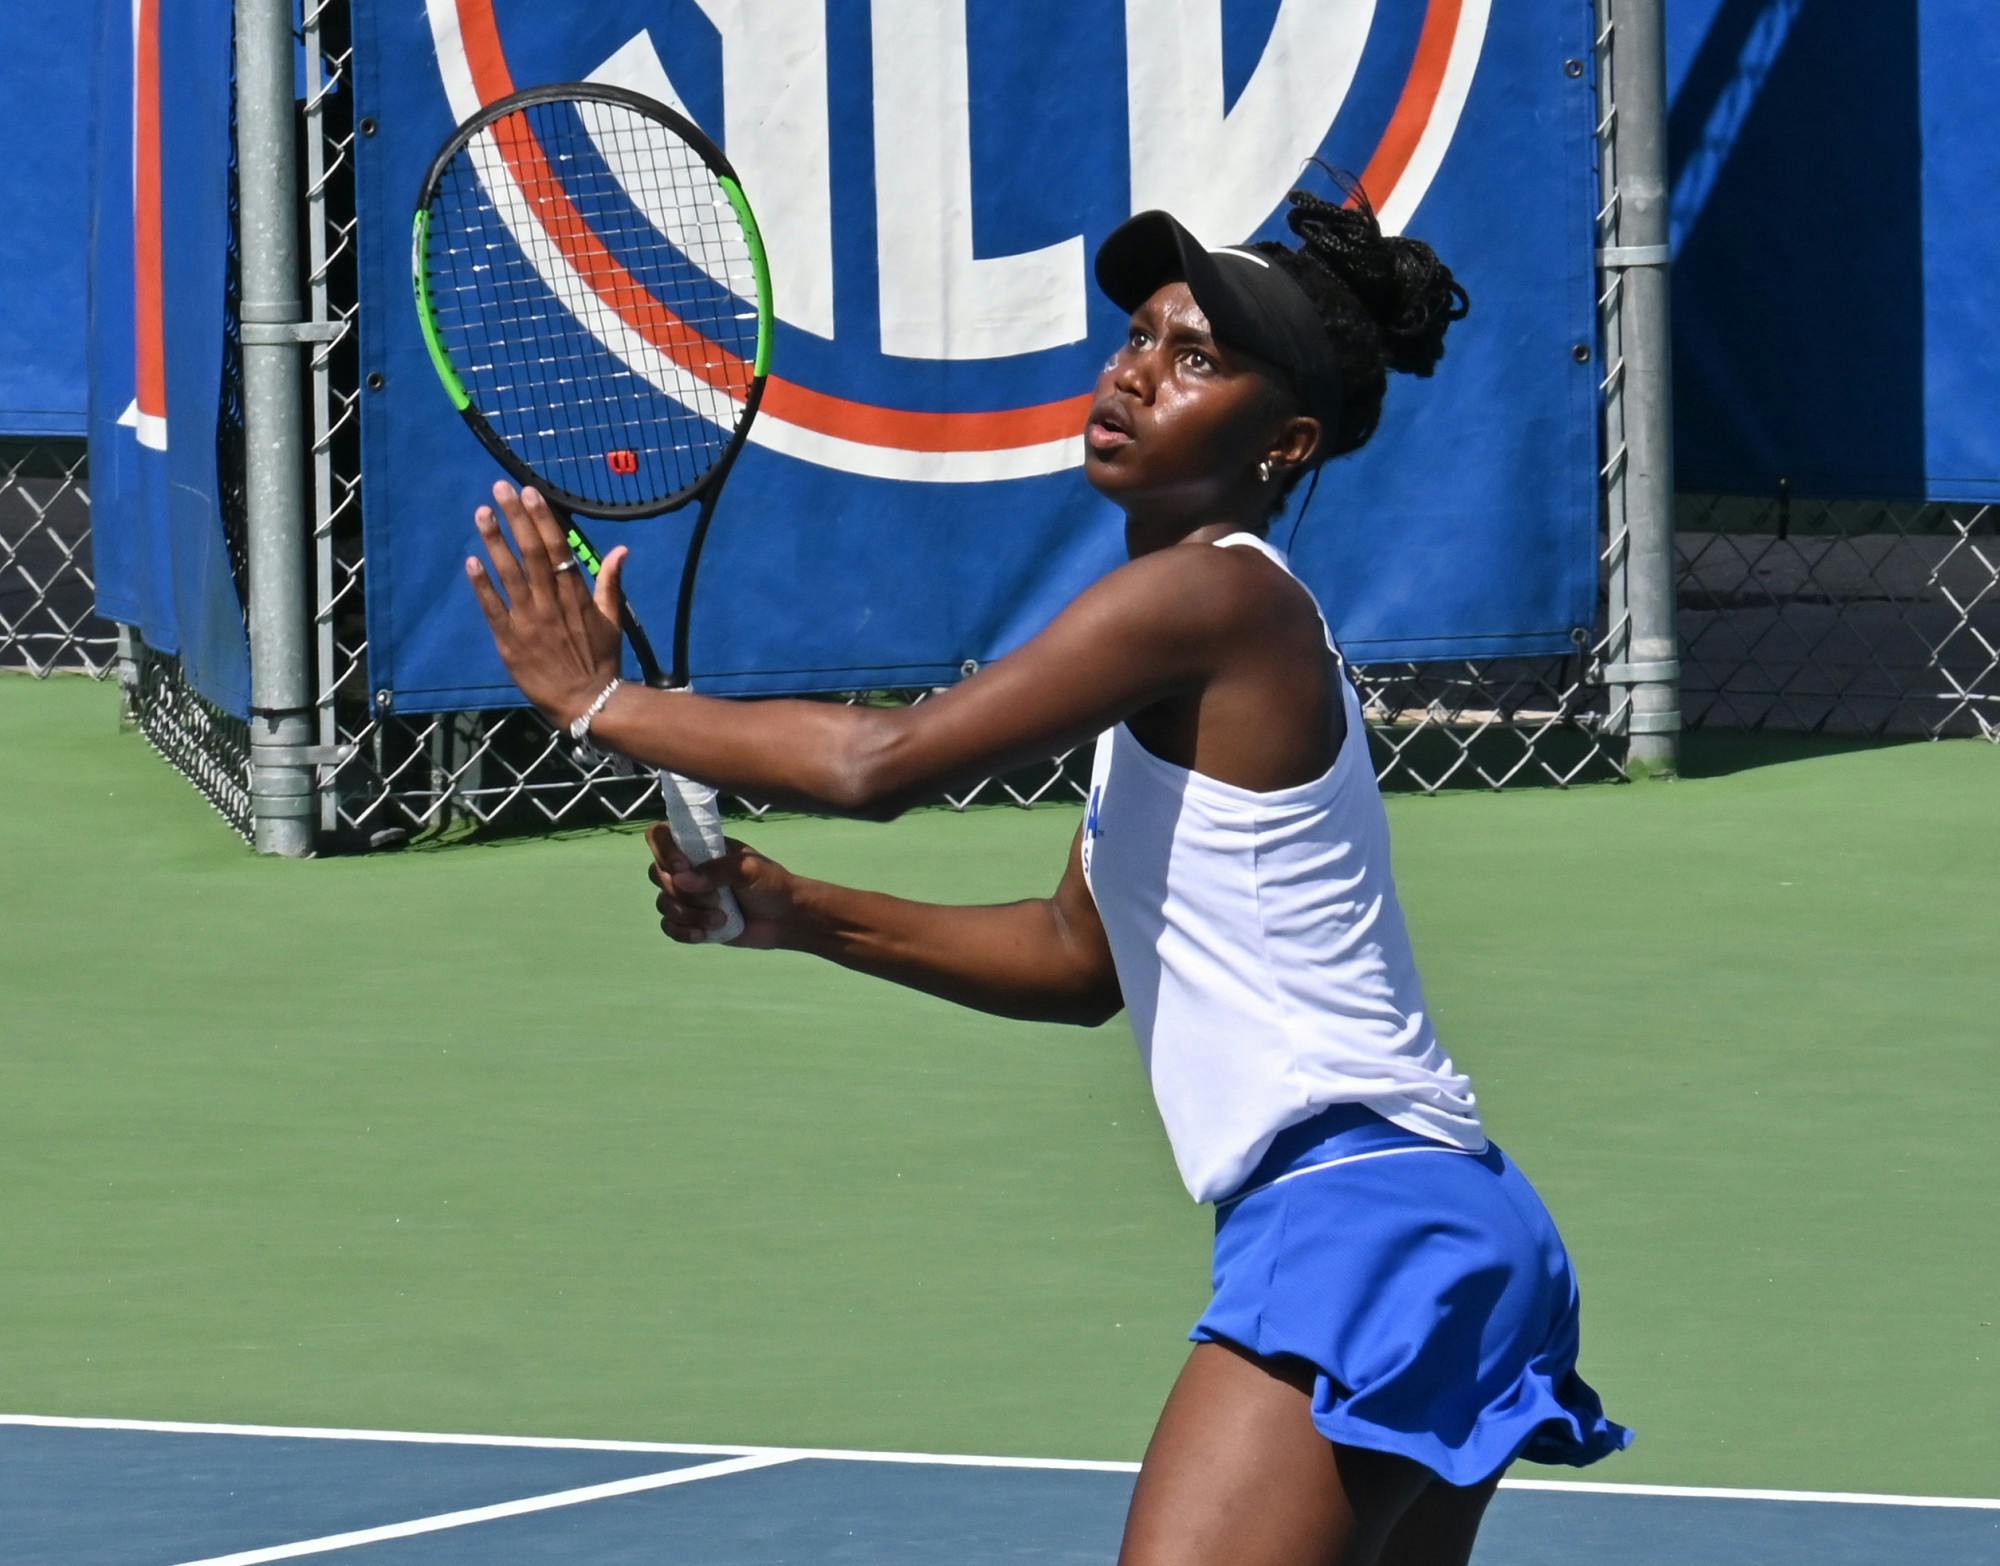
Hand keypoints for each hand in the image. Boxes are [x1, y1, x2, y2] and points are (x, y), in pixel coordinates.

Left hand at [465, 481, 628, 725]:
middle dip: (515, 518)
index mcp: (576, 595)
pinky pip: (493, 607)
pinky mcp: (509, 640)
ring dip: (495, 541)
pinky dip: (482, 584)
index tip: (529, 492)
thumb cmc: (600, 661)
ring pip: (509, 573)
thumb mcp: (613, 620)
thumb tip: (622, 550)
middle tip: (500, 490)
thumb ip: (611, 583)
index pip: (557, 547)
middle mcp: (550, 601)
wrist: (586, 701)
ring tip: (482, 514)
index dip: (541, 518)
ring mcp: (528, 620)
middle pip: (531, 552)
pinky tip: (471, 560)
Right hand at [646, 824, 798, 948]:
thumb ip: (716, 870)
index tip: (683, 867)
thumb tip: (681, 879)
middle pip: (656, 874)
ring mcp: (689, 896)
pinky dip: (683, 932)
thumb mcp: (749, 869)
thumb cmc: (771, 884)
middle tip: (716, 899)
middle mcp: (688, 869)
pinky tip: (704, 935)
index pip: (661, 836)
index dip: (663, 851)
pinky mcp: (692, 921)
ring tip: (720, 919)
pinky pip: (669, 927)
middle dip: (682, 892)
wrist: (785, 918)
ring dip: (689, 915)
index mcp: (700, 847)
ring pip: (663, 903)